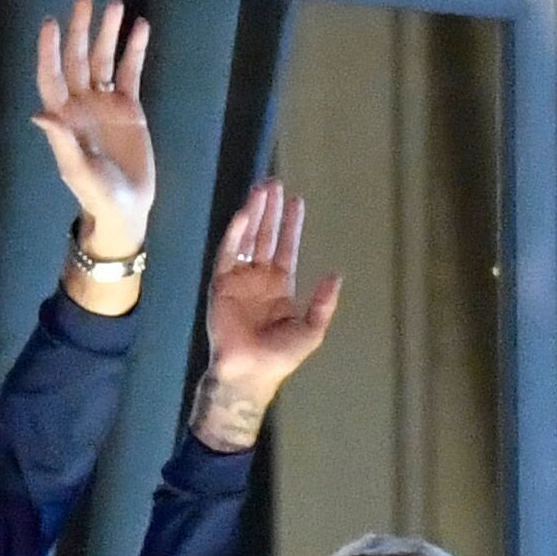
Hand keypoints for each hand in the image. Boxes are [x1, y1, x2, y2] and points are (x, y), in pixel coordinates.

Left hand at [30, 0, 155, 260]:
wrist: (126, 208)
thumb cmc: (97, 194)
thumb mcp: (78, 170)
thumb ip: (62, 142)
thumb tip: (41, 115)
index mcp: (63, 116)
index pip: (52, 75)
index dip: (50, 50)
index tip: (51, 24)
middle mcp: (81, 103)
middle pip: (78, 58)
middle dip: (81, 29)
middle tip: (86, 0)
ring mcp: (105, 103)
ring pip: (104, 60)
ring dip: (109, 33)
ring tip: (117, 6)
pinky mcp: (129, 108)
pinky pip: (130, 72)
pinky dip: (134, 51)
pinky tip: (140, 29)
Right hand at [190, 180, 344, 450]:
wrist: (250, 372)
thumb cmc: (280, 357)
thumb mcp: (311, 331)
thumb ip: (323, 303)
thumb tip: (335, 275)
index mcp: (279, 288)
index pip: (285, 249)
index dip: (290, 226)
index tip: (296, 201)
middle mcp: (258, 279)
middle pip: (265, 236)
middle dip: (271, 211)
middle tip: (274, 184)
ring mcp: (239, 279)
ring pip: (247, 238)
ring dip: (253, 215)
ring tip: (260, 190)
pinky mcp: (221, 283)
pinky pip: (227, 253)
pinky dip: (234, 234)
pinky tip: (243, 215)